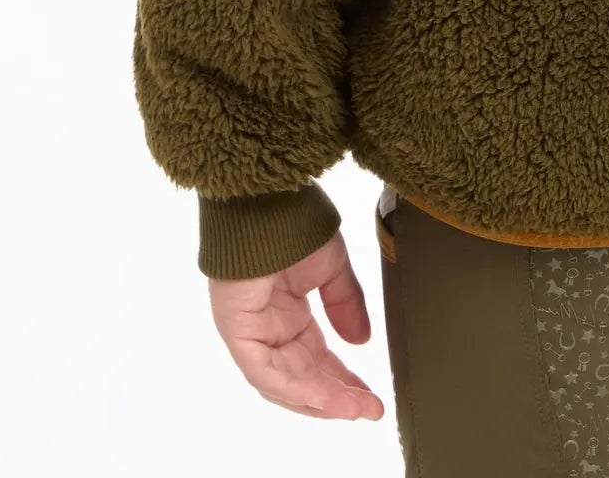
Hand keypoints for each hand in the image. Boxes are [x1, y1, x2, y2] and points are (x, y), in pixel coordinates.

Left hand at [208, 230, 384, 420]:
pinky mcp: (237, 331)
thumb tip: (361, 342)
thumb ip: (345, 303)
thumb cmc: (293, 223)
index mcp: (286, 314)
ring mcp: (249, 332)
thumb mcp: (331, 267)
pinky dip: (297, 388)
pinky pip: (266, 371)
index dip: (343, 381)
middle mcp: (266, 329)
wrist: (267, 198)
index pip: (315, 360)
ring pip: (284, 382)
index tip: (371, 396)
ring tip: (355, 409)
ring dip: (321, 400)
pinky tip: (326, 396)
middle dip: (336, 397)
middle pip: (301, 377)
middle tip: (370, 409)